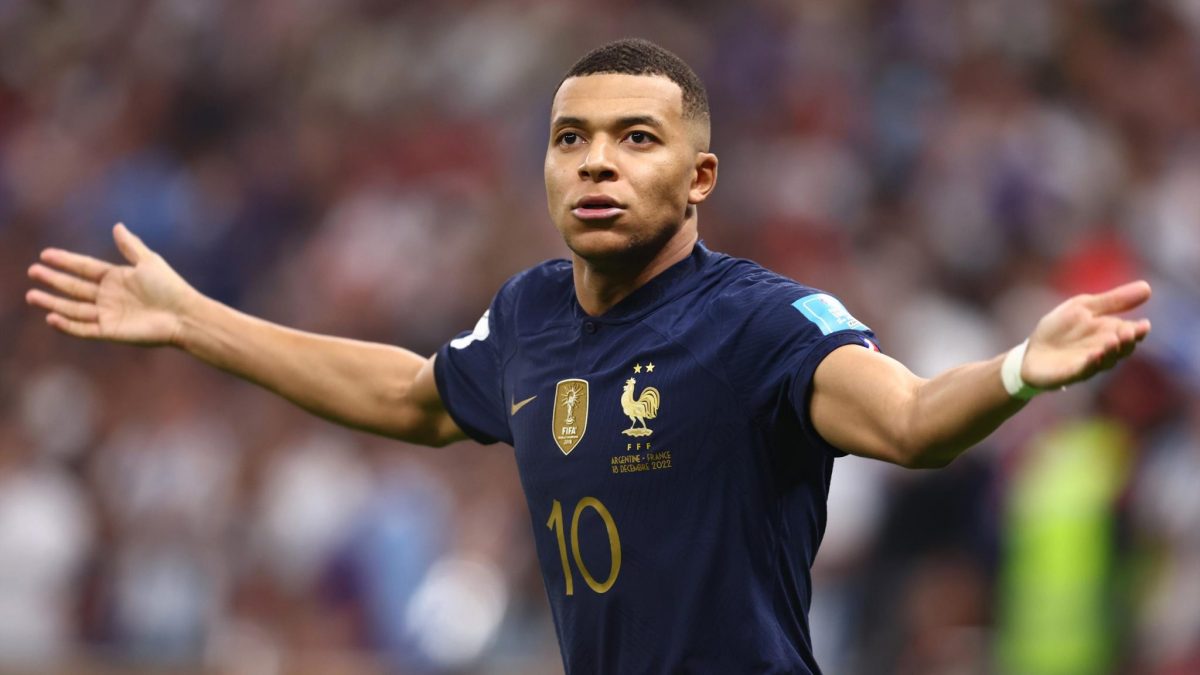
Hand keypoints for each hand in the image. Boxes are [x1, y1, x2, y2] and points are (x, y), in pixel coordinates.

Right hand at [26, 223, 198, 346]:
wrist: (183, 314)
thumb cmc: (170, 287)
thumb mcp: (148, 262)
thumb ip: (130, 246)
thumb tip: (117, 226)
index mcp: (115, 278)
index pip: (84, 268)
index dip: (66, 261)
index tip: (45, 254)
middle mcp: (108, 296)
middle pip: (74, 288)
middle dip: (53, 280)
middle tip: (33, 271)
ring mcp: (107, 314)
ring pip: (73, 308)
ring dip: (53, 302)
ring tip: (32, 295)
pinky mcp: (110, 331)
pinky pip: (83, 329)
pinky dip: (68, 325)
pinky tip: (51, 317)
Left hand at [1021, 280, 1151, 388]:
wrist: (1031, 351)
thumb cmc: (1060, 329)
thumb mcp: (1084, 307)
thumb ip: (1113, 300)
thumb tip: (1148, 287)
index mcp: (1110, 333)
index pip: (1130, 333)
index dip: (1138, 331)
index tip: (1144, 325)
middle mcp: (1104, 351)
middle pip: (1122, 349)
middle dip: (1127, 341)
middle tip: (1130, 332)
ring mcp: (1088, 364)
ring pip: (1106, 361)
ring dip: (1111, 352)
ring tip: (1113, 340)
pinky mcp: (1070, 374)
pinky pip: (1084, 370)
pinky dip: (1090, 363)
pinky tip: (1094, 354)